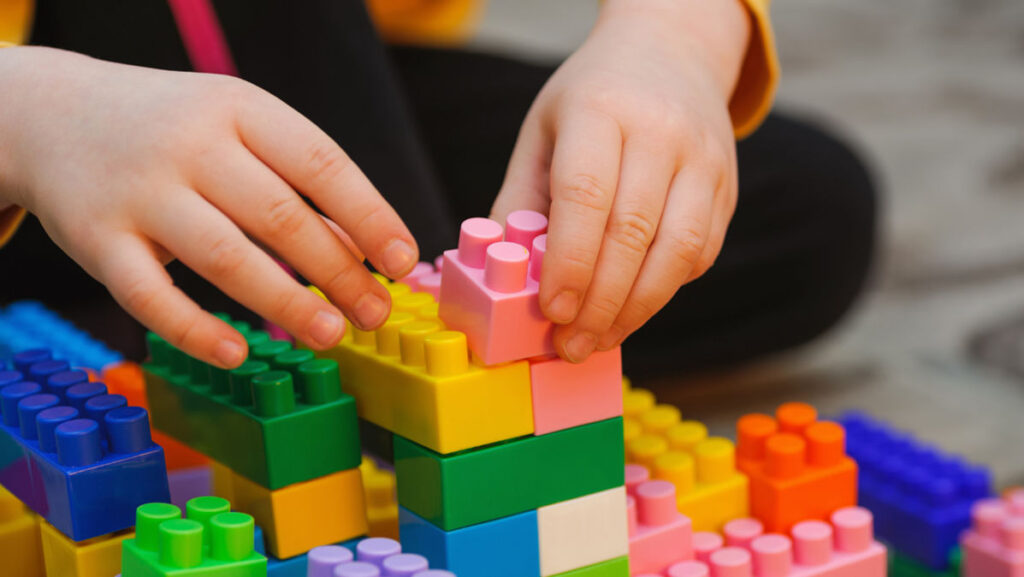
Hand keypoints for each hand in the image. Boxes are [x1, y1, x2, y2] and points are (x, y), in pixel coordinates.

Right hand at [0, 48, 418, 367]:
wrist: (53, 116)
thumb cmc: (173, 131)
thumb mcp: (236, 128)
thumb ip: (295, 182)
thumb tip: (367, 250)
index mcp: (238, 108)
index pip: (320, 163)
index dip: (369, 216)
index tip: (402, 261)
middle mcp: (189, 145)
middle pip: (280, 215)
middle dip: (338, 272)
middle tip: (373, 313)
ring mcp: (139, 192)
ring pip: (224, 256)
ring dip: (286, 302)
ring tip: (331, 334)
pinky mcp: (96, 239)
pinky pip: (149, 294)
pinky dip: (195, 328)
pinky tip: (237, 353)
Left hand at [490, 0, 749, 362]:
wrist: (672, 52)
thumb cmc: (593, 99)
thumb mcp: (543, 131)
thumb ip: (521, 199)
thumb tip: (503, 273)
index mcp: (602, 111)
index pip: (587, 196)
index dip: (569, 262)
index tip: (552, 311)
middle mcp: (662, 133)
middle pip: (633, 233)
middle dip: (600, 302)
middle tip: (571, 344)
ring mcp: (704, 160)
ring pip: (677, 251)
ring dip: (637, 309)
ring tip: (600, 338)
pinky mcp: (727, 187)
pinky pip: (700, 252)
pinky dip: (664, 289)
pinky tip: (632, 307)